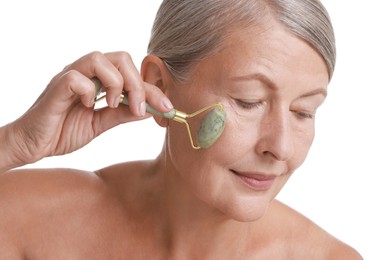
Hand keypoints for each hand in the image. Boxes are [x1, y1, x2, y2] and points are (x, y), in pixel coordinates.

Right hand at [1, 51, 171, 170]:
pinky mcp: (56, 87)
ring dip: (115, 83)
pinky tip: (89, 106)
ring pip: (99, 58)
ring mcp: (70, 77)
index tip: (167, 107)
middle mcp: (86, 73)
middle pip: (121, 57)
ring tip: (114, 105)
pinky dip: (88, 91)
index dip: (152, 89)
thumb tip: (149, 109)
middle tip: (139, 108)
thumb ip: (123, 114)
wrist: (35, 145)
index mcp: (100, 80)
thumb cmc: (65, 131)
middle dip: (137, 84)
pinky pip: (75, 77)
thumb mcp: (102, 123)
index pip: (132, 73)